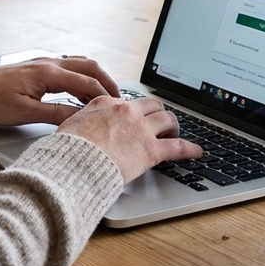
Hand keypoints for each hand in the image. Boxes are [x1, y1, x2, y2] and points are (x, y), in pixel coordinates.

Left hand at [0, 56, 120, 126]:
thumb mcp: (24, 113)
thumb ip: (55, 115)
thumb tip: (79, 119)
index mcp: (48, 73)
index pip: (86, 83)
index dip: (104, 97)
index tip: (116, 110)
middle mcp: (49, 63)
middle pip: (90, 67)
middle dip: (108, 83)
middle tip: (119, 101)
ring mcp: (45, 62)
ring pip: (81, 64)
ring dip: (97, 78)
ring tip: (106, 97)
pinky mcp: (40, 66)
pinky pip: (71, 66)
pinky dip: (84, 76)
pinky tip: (84, 89)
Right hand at [57, 96, 201, 182]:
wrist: (73, 163)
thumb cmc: (67, 149)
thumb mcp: (70, 124)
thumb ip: (84, 120)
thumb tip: (83, 124)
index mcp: (106, 103)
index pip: (127, 102)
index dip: (135, 111)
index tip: (137, 117)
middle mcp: (127, 111)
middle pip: (153, 105)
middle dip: (158, 113)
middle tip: (160, 123)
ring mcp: (141, 129)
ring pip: (168, 119)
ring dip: (174, 126)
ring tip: (175, 133)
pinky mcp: (150, 150)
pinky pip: (177, 146)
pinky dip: (190, 149)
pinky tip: (197, 152)